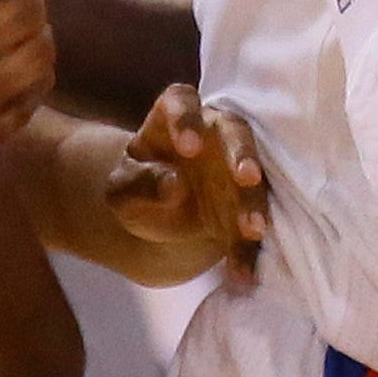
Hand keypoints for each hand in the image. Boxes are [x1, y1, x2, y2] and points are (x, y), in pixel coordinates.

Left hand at [107, 84, 264, 280]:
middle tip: (247, 177)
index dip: (187, 119)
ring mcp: (234, 169)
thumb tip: (174, 184)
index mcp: (173, 118)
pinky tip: (242, 274)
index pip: (181, 102)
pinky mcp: (245, 206)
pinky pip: (251, 225)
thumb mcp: (123, 189)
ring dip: (255, 204)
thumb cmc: (136, 187)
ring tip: (252, 230)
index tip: (188, 146)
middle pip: (234, 132)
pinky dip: (248, 251)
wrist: (157, 214)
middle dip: (243, 154)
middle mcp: (212, 135)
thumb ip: (141, 182)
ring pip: (252, 180)